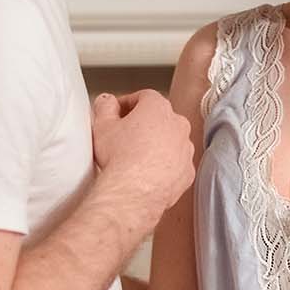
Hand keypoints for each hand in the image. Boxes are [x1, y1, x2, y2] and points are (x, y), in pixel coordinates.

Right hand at [91, 91, 192, 217]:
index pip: (144, 97)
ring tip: (135, 157)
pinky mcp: (187, 172)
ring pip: (171, 141)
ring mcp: (186, 149)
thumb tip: (107, 102)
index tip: (119, 113)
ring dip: (156, 145)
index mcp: (158, 108)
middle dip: (144, 124)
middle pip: (160, 118)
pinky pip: (176, 164)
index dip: (128, 104)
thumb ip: (105, 107)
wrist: (133, 192)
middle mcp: (178, 125)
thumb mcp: (102, 125)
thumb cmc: (120, 158)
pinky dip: (165, 166)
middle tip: (126, 135)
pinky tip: (147, 173)